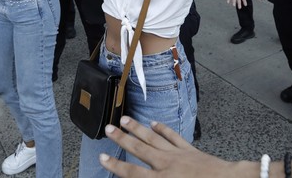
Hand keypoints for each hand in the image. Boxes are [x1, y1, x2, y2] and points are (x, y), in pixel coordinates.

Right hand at [99, 117, 244, 177]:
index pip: (131, 172)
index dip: (115, 166)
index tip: (102, 158)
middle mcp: (165, 164)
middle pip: (138, 149)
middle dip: (121, 138)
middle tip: (108, 129)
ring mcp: (177, 154)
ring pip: (153, 138)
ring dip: (138, 128)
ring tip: (125, 119)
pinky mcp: (189, 150)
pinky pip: (173, 136)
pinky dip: (163, 129)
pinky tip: (154, 122)